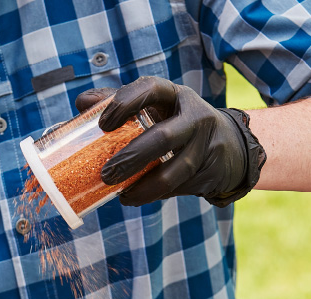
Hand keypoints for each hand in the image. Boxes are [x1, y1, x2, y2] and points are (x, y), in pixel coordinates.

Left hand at [77, 77, 264, 206]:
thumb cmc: (178, 123)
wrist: (229, 146)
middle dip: (132, 157)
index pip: (150, 89)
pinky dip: (155, 195)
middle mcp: (194, 117)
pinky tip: (136, 197)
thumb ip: (120, 104)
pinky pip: (178, 188)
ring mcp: (205, 147)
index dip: (125, 103)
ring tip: (121, 196)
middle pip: (163, 138)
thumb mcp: (156, 108)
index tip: (102, 124)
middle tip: (106, 174)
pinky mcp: (210, 172)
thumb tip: (81, 103)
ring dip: (144, 188)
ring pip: (173, 172)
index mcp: (175, 95)